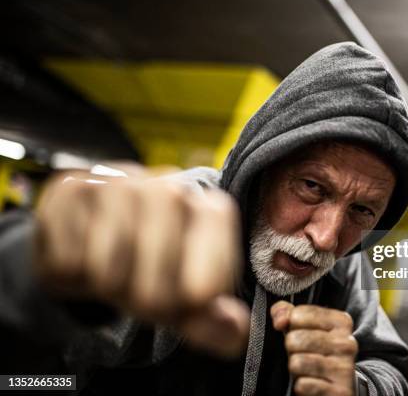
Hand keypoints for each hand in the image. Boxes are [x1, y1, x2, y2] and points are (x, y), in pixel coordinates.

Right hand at [35, 171, 249, 356]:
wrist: (90, 253)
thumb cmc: (148, 275)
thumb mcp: (183, 304)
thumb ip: (212, 324)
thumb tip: (234, 330)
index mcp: (207, 206)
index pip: (214, 232)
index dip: (201, 283)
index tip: (192, 302)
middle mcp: (166, 183)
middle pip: (162, 242)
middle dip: (152, 293)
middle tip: (145, 304)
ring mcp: (118, 180)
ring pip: (113, 249)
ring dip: (110, 283)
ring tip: (112, 279)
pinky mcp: (72, 187)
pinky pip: (70, 247)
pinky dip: (73, 272)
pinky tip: (83, 258)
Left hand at [271, 301, 357, 395]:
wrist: (338, 385)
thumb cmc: (316, 351)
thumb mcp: (303, 327)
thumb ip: (287, 312)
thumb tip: (279, 321)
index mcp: (341, 322)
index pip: (298, 314)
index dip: (290, 326)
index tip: (301, 333)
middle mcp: (347, 343)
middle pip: (295, 338)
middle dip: (291, 349)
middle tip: (302, 354)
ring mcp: (345, 368)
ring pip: (297, 362)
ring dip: (295, 368)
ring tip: (306, 369)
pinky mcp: (340, 392)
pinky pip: (302, 385)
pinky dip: (301, 386)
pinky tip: (312, 383)